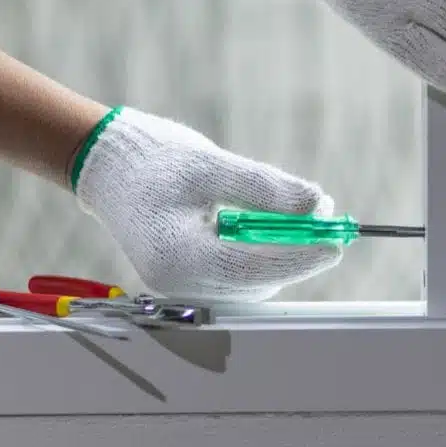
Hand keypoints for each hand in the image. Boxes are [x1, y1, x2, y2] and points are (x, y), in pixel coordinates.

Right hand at [71, 107, 340, 300]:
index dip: (302, 256)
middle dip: (296, 252)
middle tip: (326, 217)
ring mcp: (181, 284)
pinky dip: (260, 252)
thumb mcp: (214, 166)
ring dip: (281, 252)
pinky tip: (267, 224)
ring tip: (299, 214)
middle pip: (258, 281)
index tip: (337, 241)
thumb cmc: (154, 161)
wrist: (108, 165)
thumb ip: (267, 189)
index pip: (257, 270)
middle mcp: (179, 283)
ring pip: (251, 282)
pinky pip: (237, 274)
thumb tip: (317, 205)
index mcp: (179, 258)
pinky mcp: (187, 275)